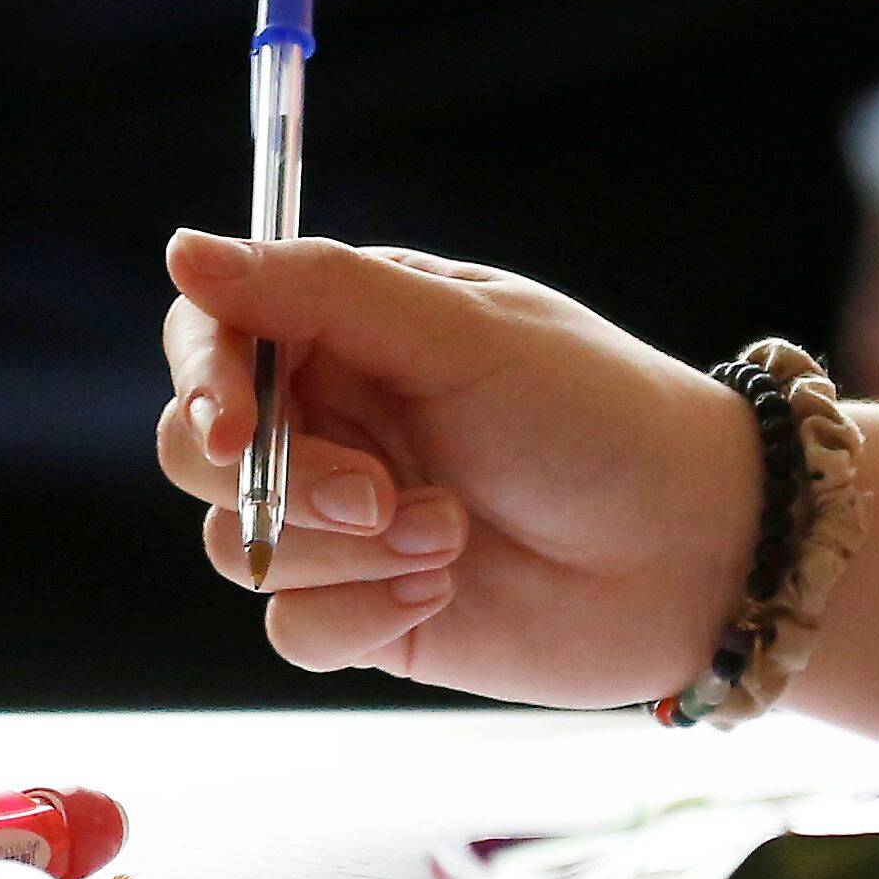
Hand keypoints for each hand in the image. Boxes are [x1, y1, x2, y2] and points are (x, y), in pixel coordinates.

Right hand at [156, 232, 761, 697]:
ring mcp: (342, 526)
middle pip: (199, 451)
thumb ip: (322, 291)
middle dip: (281, 483)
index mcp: (347, 332)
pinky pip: (294, 628)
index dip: (203, 379)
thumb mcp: (466, 334)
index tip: (237, 428)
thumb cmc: (598, 416)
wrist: (696, 551)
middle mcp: (332, 423)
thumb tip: (182, 250)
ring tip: (453, 535)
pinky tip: (446, 590)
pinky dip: (364, 613)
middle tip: (376, 497)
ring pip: (242, 548)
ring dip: (345, 553)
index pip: (211, 334)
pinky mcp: (367, 612)